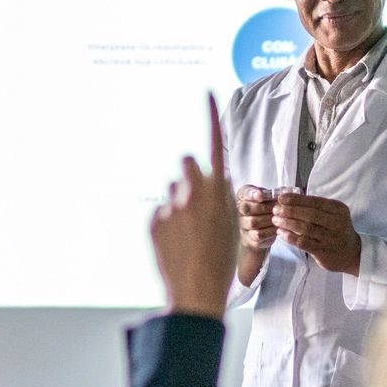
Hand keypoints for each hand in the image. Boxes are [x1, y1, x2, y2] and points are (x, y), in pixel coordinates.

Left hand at [150, 95, 237, 318]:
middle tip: (193, 200)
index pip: (215, 143)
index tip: (207, 94)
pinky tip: (175, 244)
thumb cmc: (221, 260)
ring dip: (177, 204)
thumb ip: (216, 195)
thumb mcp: (231, 223)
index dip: (211, 117)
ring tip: (187, 234)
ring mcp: (172, 205)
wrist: (197, 291)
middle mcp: (194, 192)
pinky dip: (166, 224)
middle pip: (185, 163)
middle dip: (187, 174)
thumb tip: (200, 179)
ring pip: (171, 190)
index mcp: (220, 191)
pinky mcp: (154, 220)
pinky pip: (160, 212)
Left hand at [272, 192, 362, 275]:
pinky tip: (281, 233)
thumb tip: (290, 197)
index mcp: (338, 209)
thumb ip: (316, 206)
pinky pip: (303, 243)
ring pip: (305, 228)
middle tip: (275, 209)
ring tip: (276, 220)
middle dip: (289, 210)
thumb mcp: (333, 214)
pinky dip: (290, 237)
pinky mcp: (323, 252)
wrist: (351, 253)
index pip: (315, 201)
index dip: (296, 199)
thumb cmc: (336, 229)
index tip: (281, 198)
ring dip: (287, 223)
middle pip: (310, 214)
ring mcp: (330, 238)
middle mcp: (337, 223)